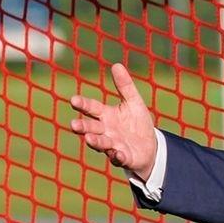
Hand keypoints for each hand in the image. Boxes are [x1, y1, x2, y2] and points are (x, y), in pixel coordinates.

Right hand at [68, 64, 160, 179]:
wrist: (150, 146)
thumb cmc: (137, 123)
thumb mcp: (133, 102)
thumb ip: (125, 86)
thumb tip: (117, 65)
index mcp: (106, 116)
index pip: (92, 108)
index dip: (83, 104)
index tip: (73, 100)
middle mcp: (106, 131)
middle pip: (91, 128)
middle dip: (83, 127)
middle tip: (73, 125)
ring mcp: (113, 145)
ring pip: (102, 144)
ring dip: (95, 142)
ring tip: (89, 139)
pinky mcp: (124, 158)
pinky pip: (119, 158)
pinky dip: (117, 156)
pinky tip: (117, 153)